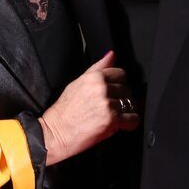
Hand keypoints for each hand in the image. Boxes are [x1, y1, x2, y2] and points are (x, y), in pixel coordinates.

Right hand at [39, 51, 138, 165]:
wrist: (54, 133)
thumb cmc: (64, 111)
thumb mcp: (78, 83)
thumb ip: (98, 69)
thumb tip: (112, 55)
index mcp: (94, 77)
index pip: (121, 74)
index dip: (118, 85)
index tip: (112, 94)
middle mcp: (101, 87)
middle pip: (127, 89)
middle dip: (121, 99)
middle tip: (109, 108)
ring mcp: (107, 103)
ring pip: (131, 103)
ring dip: (126, 112)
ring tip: (112, 117)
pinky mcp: (112, 119)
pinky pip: (133, 119)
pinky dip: (130, 124)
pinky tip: (120, 125)